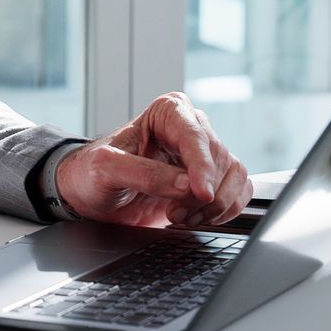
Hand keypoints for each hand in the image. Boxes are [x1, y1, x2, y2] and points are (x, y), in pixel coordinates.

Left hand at [55, 92, 250, 227]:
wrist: (90, 194)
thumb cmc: (92, 173)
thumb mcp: (106, 169)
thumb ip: (144, 174)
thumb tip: (185, 185)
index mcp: (167, 112)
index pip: (196, 136)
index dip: (202, 167)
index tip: (201, 193)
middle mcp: (191, 128)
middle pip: (220, 159)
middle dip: (200, 194)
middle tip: (173, 213)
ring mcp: (203, 155)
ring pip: (235, 176)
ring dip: (213, 205)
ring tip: (179, 217)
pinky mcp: (211, 180)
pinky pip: (240, 192)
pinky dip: (224, 211)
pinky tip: (196, 218)